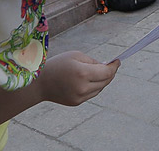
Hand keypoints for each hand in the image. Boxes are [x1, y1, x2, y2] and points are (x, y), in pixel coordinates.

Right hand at [0, 51, 118, 130]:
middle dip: (110, 73)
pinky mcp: (76, 102)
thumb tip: (106, 66)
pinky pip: (91, 94)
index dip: (114, 67)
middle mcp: (83, 87)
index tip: (118, 61)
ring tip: (99, 71)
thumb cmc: (57, 64)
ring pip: (100, 88)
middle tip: (111, 65)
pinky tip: (90, 79)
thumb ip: (92, 61)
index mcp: (83, 73)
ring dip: (103, 80)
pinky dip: (94, 86)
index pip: (106, 72)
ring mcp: (80, 97)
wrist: (39, 83)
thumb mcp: (75, 55)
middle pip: (105, 81)